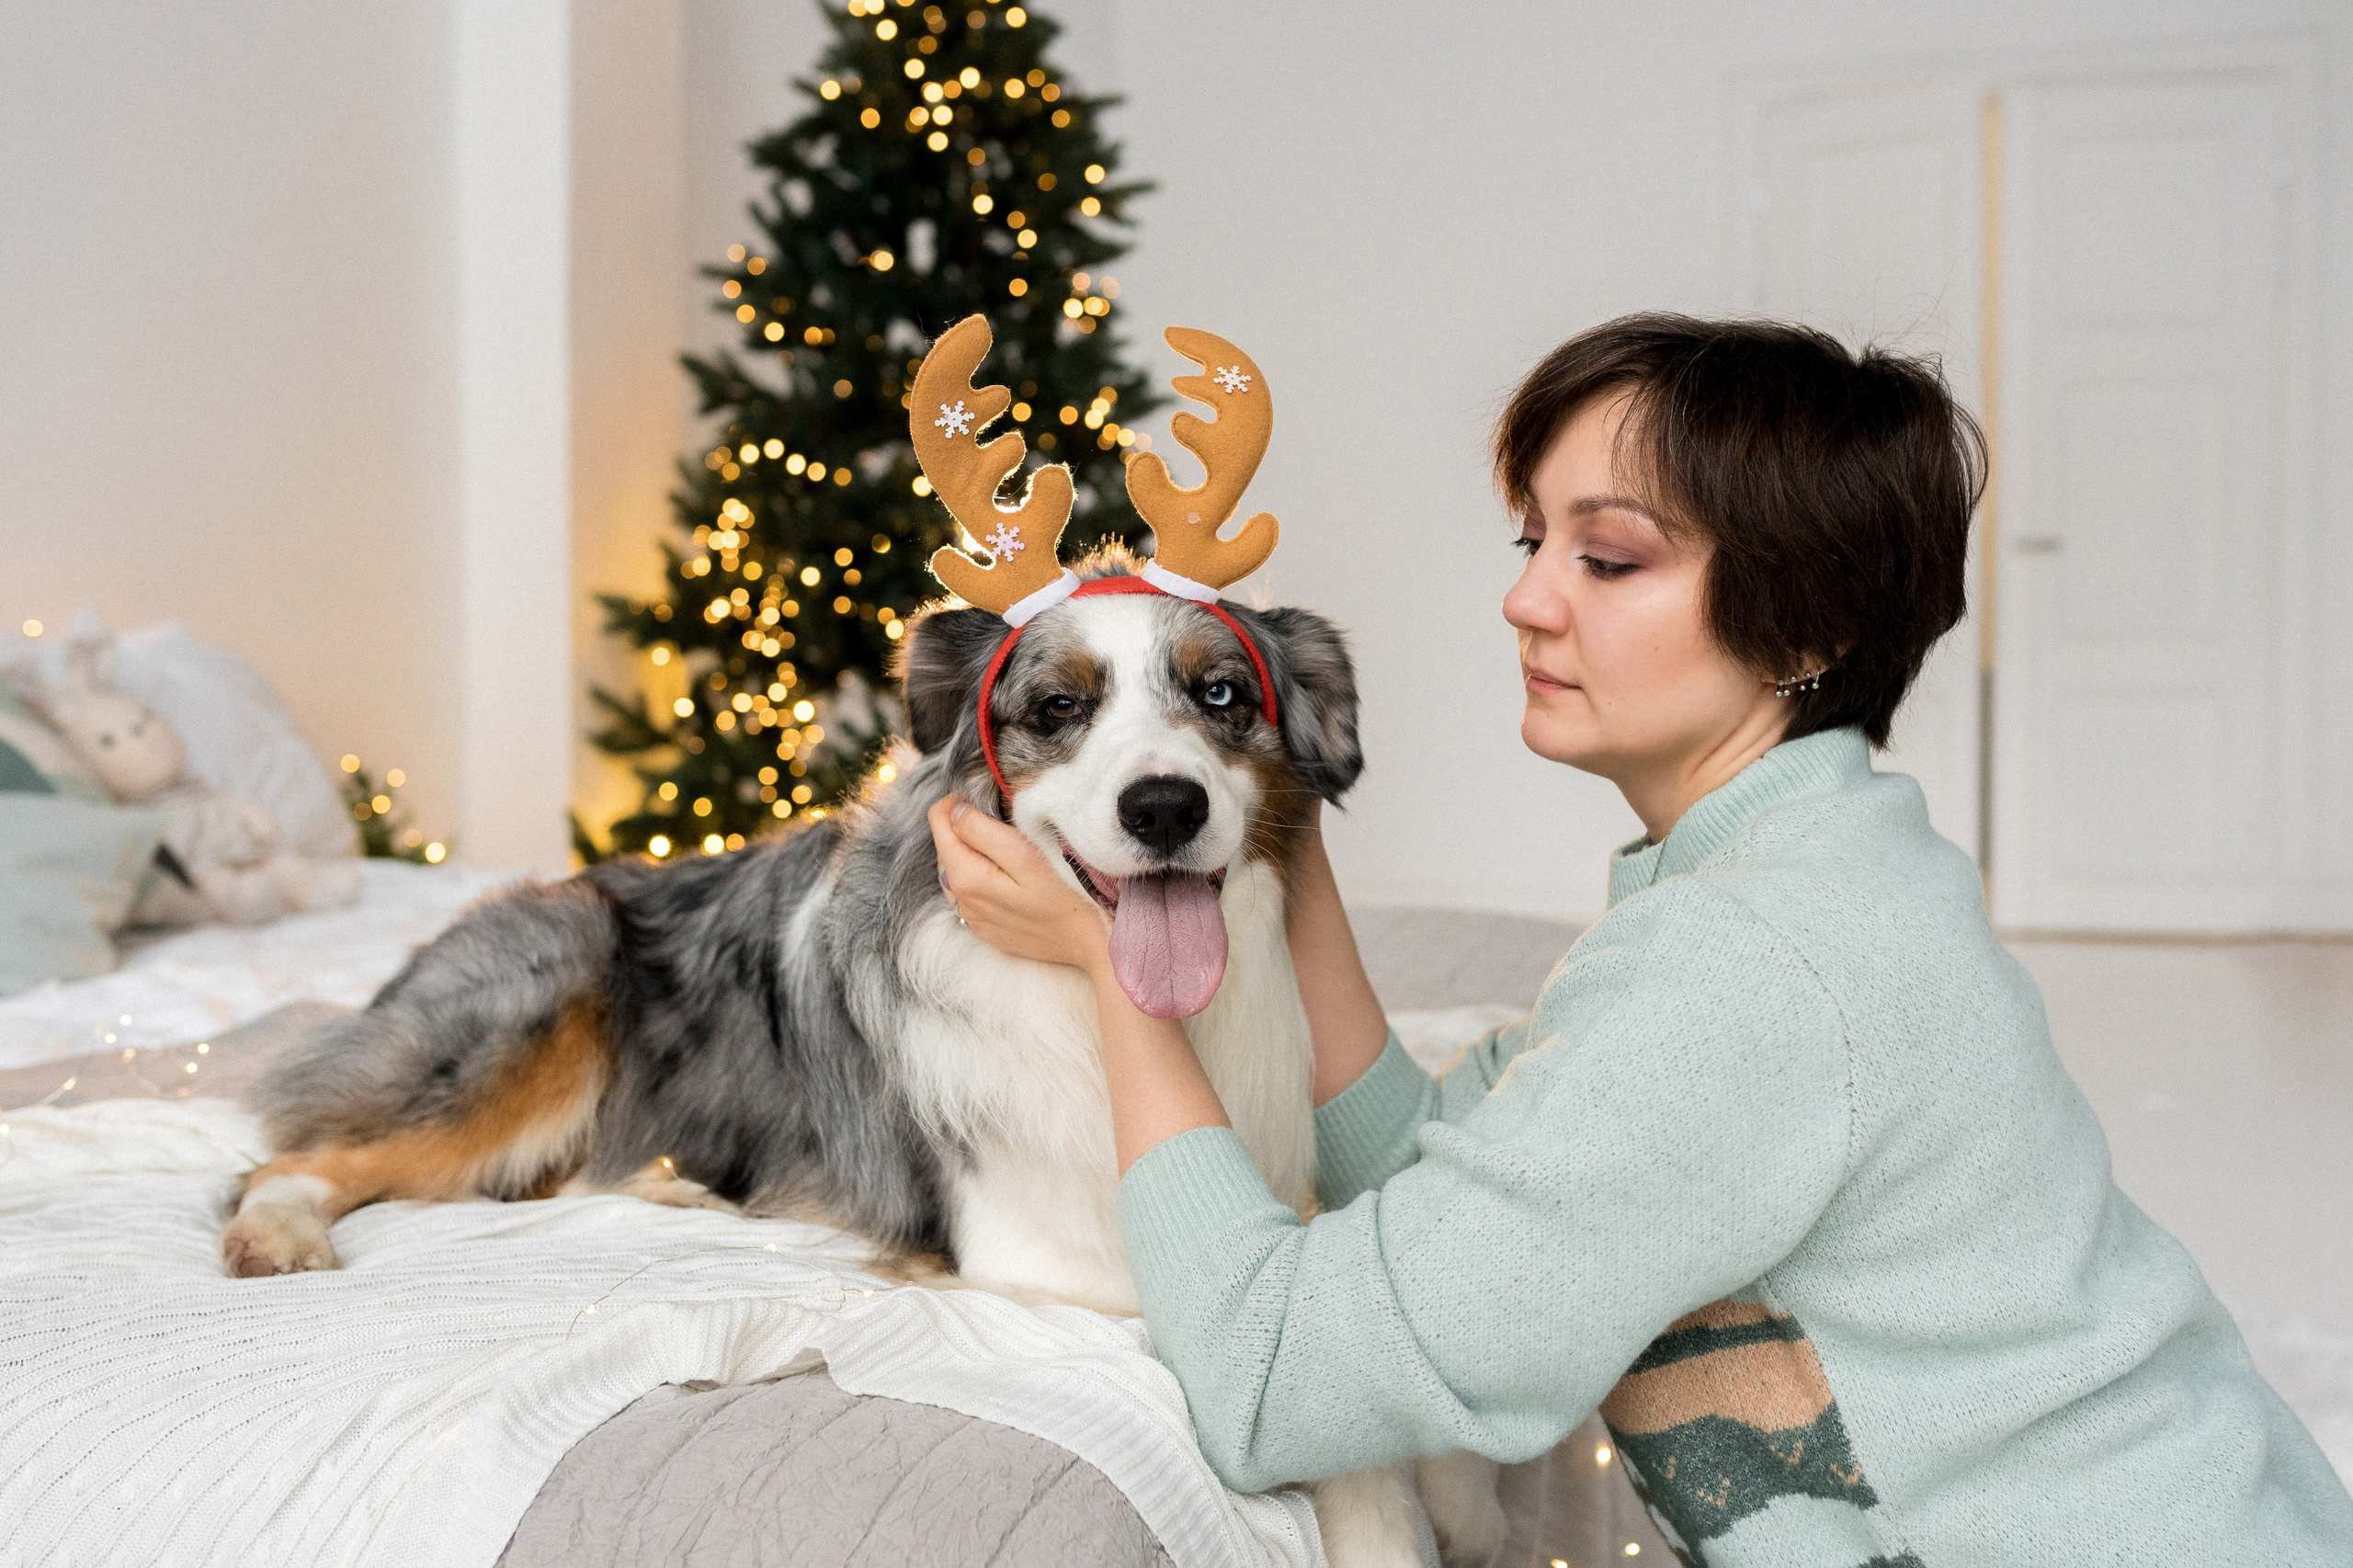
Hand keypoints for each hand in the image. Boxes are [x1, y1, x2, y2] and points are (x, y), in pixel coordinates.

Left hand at [928, 796, 1111, 976]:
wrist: (1094, 942)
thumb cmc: (1068, 896)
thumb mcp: (1026, 855)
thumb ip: (983, 831)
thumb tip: (956, 811)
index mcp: (966, 877)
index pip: (939, 820)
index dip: (958, 800)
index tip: (986, 797)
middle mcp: (962, 901)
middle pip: (946, 845)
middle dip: (964, 825)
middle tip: (1002, 816)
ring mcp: (975, 918)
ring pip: (956, 869)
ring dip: (972, 850)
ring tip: (1005, 843)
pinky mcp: (988, 928)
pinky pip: (972, 893)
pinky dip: (982, 875)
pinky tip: (1009, 875)